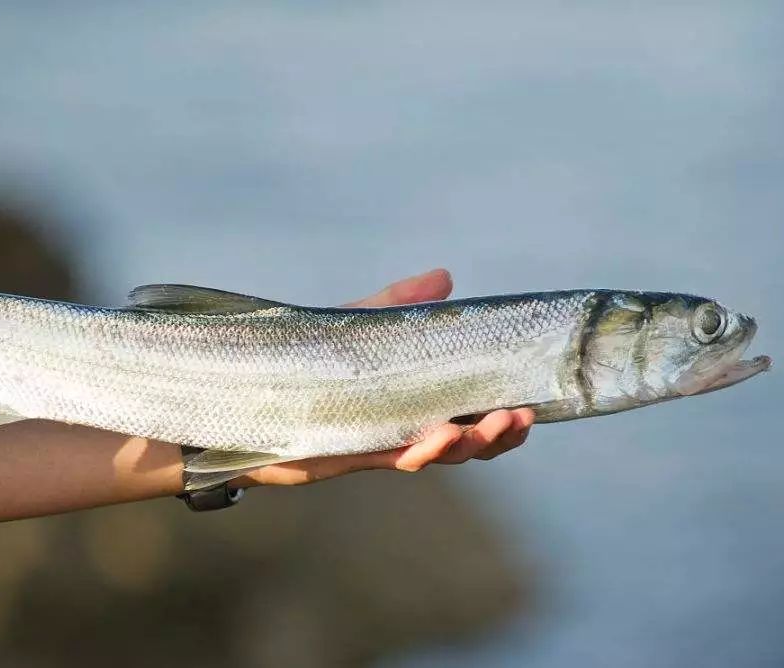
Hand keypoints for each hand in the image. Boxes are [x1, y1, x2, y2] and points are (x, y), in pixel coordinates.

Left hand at [237, 269, 533, 487]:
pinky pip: (399, 459)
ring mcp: (385, 441)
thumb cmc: (308, 360)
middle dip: (498, 435)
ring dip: (468, 444)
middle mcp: (409, 424)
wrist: (250, 396)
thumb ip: (400, 305)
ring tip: (481, 427)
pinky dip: (421, 451)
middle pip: (469, 442)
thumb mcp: (360, 326)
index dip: (507, 414)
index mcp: (419, 397)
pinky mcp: (356, 453)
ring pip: (440, 454)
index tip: (533, 403)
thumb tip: (445, 276)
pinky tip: (435, 439)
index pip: (475, 411)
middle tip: (518, 417)